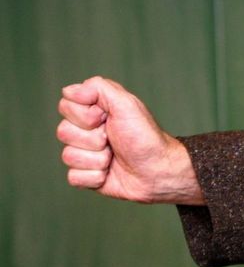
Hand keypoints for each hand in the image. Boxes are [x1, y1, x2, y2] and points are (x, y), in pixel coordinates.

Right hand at [57, 76, 203, 204]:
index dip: (85, 115)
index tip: (106, 117)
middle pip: (63, 131)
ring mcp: (84, 154)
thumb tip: (68, 90)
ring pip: (68, 156)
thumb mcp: (127, 105)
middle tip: (113, 140)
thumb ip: (99, 88)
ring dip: (97, 159)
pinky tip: (109, 173)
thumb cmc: (145, 137)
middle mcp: (86, 131)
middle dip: (93, 138)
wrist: (157, 171)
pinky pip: (74, 177)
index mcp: (94, 111)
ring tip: (114, 157)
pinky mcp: (85, 176)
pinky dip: (95, 177)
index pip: (66, 105)